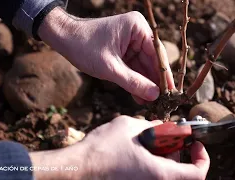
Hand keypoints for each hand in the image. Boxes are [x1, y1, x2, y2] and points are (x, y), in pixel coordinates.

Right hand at [30, 116, 209, 179]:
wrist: (77, 170)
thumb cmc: (102, 150)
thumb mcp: (129, 127)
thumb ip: (151, 125)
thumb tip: (161, 126)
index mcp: (160, 174)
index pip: (197, 173)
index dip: (201, 158)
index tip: (195, 144)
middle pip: (180, 173)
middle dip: (178, 153)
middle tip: (167, 138)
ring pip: (164, 174)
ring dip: (162, 157)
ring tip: (147, 141)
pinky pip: (150, 176)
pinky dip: (150, 163)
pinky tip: (136, 150)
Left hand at [38, 7, 174, 103]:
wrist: (63, 38)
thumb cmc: (84, 46)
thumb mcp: (110, 68)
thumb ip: (133, 82)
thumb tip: (154, 95)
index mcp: (137, 28)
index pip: (158, 55)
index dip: (164, 76)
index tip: (171, 93)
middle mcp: (137, 32)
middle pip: (152, 62)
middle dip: (154, 83)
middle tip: (161, 103)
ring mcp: (130, 42)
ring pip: (143, 67)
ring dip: (145, 85)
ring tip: (151, 104)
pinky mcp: (123, 51)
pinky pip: (133, 68)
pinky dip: (135, 81)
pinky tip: (140, 97)